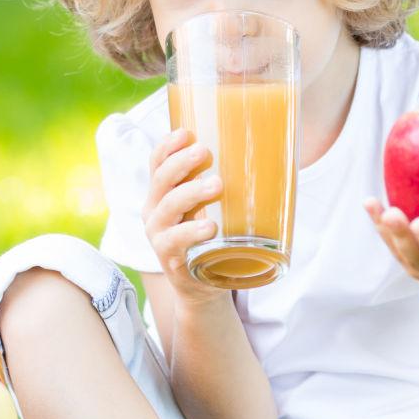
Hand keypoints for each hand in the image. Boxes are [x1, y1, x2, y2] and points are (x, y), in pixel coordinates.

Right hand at [141, 127, 226, 304]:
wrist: (201, 286)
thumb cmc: (209, 237)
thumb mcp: (208, 208)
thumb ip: (219, 184)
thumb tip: (265, 152)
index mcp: (161, 193)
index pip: (156, 163)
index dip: (167, 146)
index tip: (185, 132)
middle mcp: (154, 210)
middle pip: (161, 179)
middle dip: (181, 163)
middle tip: (205, 152)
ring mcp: (158, 234)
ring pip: (168, 206)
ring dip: (191, 192)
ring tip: (216, 185)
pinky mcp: (168, 257)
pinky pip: (176, 241)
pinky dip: (192, 231)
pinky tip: (210, 227)